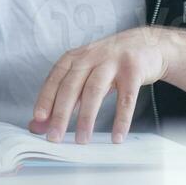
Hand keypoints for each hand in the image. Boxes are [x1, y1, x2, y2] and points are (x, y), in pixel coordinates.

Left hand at [29, 27, 173, 143]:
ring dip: (87, 118)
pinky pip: (126, 98)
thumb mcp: (86, 75)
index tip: (38, 118)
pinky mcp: (134, 70)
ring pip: (95, 90)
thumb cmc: (111, 63)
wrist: (148, 44)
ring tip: (82, 140)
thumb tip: (37, 125)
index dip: (46, 97)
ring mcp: (113, 62)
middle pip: (72, 86)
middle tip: (54, 137)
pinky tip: (117, 136)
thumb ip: (62, 98)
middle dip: (61, 113)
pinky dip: (121, 119)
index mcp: (76, 57)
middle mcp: (92, 56)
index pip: (56, 78)